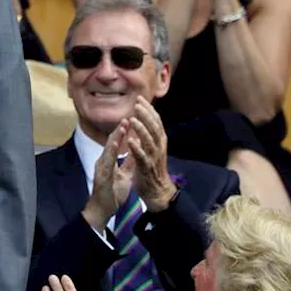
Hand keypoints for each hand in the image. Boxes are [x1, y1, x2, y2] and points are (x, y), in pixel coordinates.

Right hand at [81, 125, 133, 231]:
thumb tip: (135, 150)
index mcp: (109, 161)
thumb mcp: (124, 175)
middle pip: (112, 142)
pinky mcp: (101, 175)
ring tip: (123, 125)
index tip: (132, 119)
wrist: (102, 210)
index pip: (117, 143)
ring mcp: (101, 168)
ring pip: (109, 149)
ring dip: (116, 137)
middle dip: (120, 129)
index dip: (124, 131)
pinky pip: (107, 162)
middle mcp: (104, 161)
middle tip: (129, 115)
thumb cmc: (112, 193)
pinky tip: (115, 144)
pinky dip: (111, 151)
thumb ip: (128, 162)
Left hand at [127, 97, 176, 212]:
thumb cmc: (152, 168)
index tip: (140, 99)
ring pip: (149, 141)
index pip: (156, 122)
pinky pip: (142, 157)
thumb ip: (150, 135)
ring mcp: (154, 157)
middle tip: (137, 104)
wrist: (158, 191)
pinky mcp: (147, 168)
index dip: (148, 110)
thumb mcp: (153, 148)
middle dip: (146, 115)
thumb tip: (146, 119)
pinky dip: (137, 148)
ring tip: (132, 119)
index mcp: (160, 141)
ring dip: (141, 130)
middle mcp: (159, 147)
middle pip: (154, 128)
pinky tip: (130, 141)